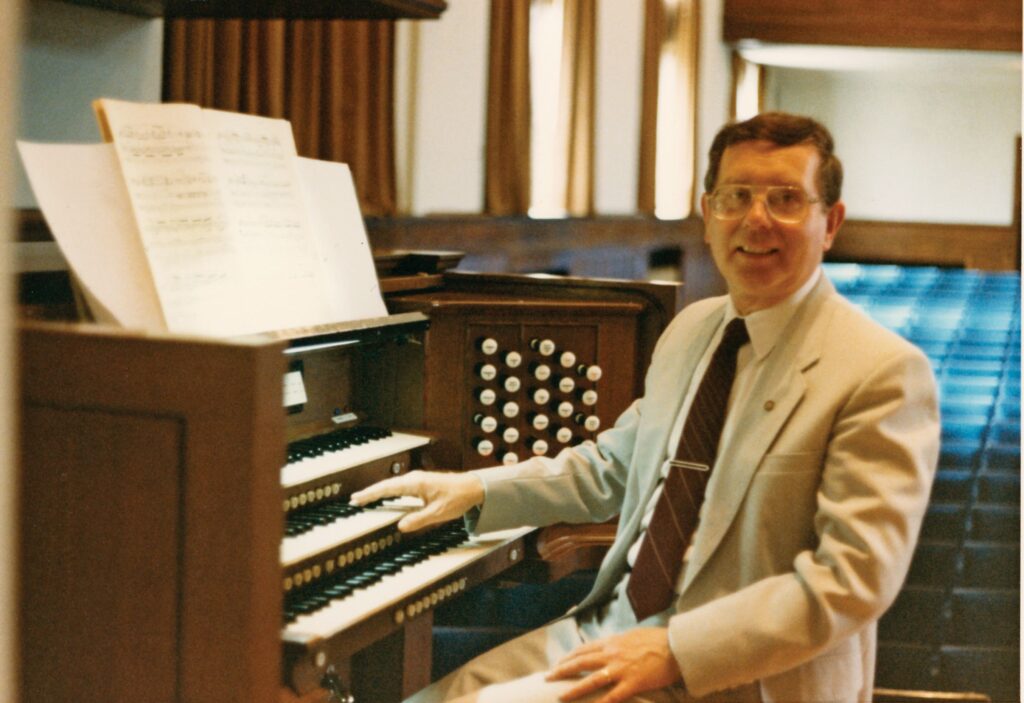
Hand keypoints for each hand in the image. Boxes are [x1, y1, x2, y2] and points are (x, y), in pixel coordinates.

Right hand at [349, 470, 484, 531]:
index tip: (357, 499)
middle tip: (354, 500)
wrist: (473, 488)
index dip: (371, 494)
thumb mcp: (438, 513)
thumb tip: (400, 526)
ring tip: (364, 499)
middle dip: (370, 492)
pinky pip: (400, 487)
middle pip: (387, 485)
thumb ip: (418, 520)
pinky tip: (385, 496)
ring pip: (393, 485)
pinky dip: (389, 491)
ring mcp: (417, 480)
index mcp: (416, 483)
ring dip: (379, 491)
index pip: (388, 488)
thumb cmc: (457, 498)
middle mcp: (414, 478)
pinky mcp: (421, 484)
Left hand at [545, 628, 682, 702]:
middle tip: (547, 677)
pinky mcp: (632, 683)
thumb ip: (618, 642)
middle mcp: (612, 654)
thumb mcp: (633, 636)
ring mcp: (621, 669)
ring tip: (560, 697)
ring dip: (573, 690)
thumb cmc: (657, 640)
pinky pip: (612, 697)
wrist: (676, 646)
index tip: (557, 663)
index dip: (568, 657)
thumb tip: (609, 646)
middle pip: (580, 662)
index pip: (583, 649)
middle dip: (561, 670)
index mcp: (612, 642)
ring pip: (590, 681)